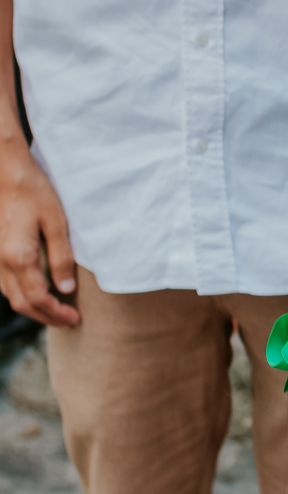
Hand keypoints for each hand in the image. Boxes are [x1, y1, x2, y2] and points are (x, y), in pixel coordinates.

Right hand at [0, 151, 78, 326]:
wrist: (6, 172)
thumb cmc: (33, 192)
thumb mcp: (56, 223)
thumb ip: (61, 258)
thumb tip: (66, 288)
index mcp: (19, 257)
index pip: (38, 299)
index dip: (56, 313)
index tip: (74, 318)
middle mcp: (2, 262)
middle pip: (22, 304)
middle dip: (46, 317)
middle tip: (68, 321)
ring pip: (11, 296)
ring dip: (33, 308)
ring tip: (55, 311)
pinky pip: (4, 284)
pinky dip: (21, 295)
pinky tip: (36, 293)